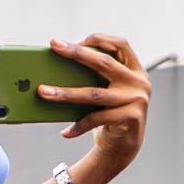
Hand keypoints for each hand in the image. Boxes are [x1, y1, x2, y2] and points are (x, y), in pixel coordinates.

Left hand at [42, 35, 151, 183]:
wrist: (124, 144)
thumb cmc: (109, 111)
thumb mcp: (106, 88)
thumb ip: (95, 74)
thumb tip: (55, 63)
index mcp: (135, 70)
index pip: (120, 45)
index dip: (99, 39)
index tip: (75, 40)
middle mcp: (139, 83)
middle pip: (105, 63)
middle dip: (76, 53)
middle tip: (55, 46)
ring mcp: (137, 101)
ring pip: (95, 93)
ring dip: (66, 93)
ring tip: (44, 92)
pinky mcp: (132, 118)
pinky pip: (98, 118)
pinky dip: (79, 126)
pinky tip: (66, 132)